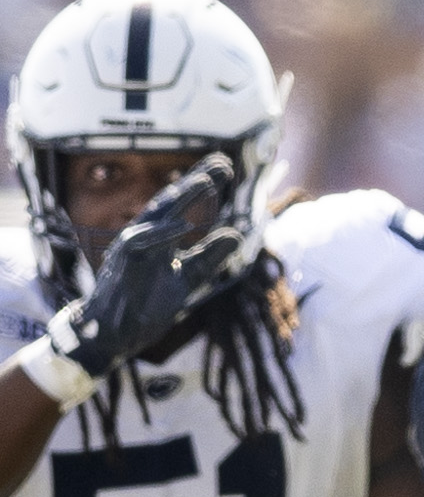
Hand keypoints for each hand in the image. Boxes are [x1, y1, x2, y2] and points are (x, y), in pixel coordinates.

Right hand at [46, 154, 240, 377]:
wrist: (115, 333)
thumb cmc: (146, 304)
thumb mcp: (188, 278)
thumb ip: (209, 256)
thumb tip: (236, 233)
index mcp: (158, 238)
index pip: (183, 206)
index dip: (202, 186)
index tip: (226, 167)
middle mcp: (144, 236)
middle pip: (172, 202)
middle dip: (196, 181)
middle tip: (222, 162)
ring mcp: (131, 247)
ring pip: (156, 215)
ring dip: (180, 198)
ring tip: (206, 181)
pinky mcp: (121, 264)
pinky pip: (141, 243)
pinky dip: (162, 233)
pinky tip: (185, 224)